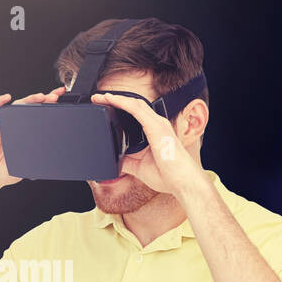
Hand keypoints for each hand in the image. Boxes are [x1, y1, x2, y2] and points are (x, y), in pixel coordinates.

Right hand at [0, 87, 65, 196]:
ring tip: (39, 96)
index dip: (46, 106)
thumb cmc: (2, 172)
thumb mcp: (26, 163)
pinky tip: (6, 98)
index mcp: (21, 132)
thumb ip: (36, 156)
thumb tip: (52, 152)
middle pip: (27, 106)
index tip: (58, 99)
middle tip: (53, 97)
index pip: (36, 114)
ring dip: (27, 99)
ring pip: (13, 105)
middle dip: (41, 99)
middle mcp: (10, 125)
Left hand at [90, 92, 207, 197]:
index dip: (120, 108)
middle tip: (98, 99)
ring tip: (100, 97)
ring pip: (134, 104)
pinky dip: (123, 102)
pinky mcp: (157, 127)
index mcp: (154, 132)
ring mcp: (158, 124)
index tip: (104, 107)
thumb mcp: (139, 168)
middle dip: (115, 100)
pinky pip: (136, 110)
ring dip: (116, 98)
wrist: (183, 183)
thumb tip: (113, 160)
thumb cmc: (169, 176)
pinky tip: (111, 99)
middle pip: (133, 106)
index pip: (135, 114)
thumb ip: (127, 161)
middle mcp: (157, 125)